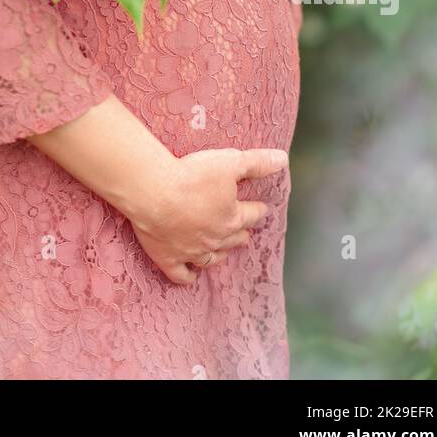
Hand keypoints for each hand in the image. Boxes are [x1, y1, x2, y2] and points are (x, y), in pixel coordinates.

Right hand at [126, 147, 288, 284]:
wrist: (154, 192)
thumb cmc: (192, 175)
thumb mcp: (229, 162)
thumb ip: (257, 162)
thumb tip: (282, 160)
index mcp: (232, 218)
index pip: (252, 215)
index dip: (258, 210)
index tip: (261, 207)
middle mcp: (216, 239)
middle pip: (235, 239)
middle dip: (241, 233)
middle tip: (244, 230)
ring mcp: (192, 252)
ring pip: (212, 258)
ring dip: (220, 254)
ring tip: (224, 250)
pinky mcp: (168, 258)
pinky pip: (182, 275)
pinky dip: (188, 276)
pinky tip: (192, 275)